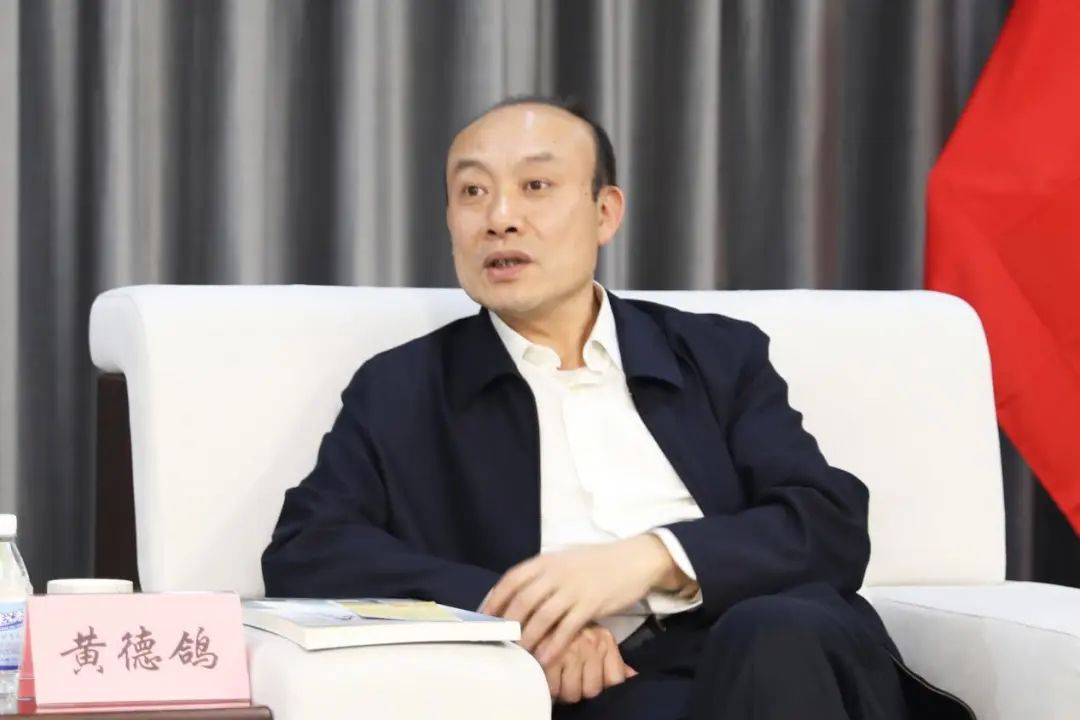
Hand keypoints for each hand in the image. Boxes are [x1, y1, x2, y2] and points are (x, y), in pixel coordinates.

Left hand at [481, 534, 684, 664]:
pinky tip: (545, 657)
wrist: (634, 559)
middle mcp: (556, 572)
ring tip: (519, 653)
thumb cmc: (597, 562)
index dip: (495, 599)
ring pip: (542, 616)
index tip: (484, 617)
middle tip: (500, 640)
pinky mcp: (591, 603)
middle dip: (508, 623)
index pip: (512, 579)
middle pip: (523, 600)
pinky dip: (553, 644)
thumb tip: (516, 598)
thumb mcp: (564, 561)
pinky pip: (566, 628)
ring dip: (528, 637)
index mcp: (546, 560)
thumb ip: (542, 576)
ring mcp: (574, 588)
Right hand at [545, 625, 636, 703]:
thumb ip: (613, 659)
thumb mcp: (594, 635)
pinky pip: (553, 688)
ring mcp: (569, 651)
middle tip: (570, 679)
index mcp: (604, 640)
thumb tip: (632, 675)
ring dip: (563, 690)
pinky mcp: (547, 656)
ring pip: (572, 692)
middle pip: (592, 690)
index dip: (602, 685)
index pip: (615, 680)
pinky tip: (547, 675)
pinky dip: (549, 686)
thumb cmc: (567, 624)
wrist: (539, 606)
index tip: (590, 681)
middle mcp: (590, 644)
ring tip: (558, 677)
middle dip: (580, 689)